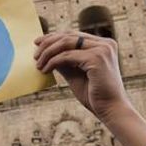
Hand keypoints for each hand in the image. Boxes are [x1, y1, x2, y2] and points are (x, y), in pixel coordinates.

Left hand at [33, 31, 145, 145]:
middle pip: (69, 35)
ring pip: (66, 43)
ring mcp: (102, 49)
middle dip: (48, 43)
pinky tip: (45, 70)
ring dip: (48, 52)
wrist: (111, 110)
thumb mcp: (76, 74)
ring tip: (38, 63)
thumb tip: (46, 52)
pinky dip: (53, 61)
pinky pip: (67, 56)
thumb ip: (64, 61)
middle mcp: (105, 43)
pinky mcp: (96, 58)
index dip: (54, 37)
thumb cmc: (95, 95)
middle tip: (35, 54)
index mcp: (103, 45)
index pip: (74, 35)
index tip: (38, 43)